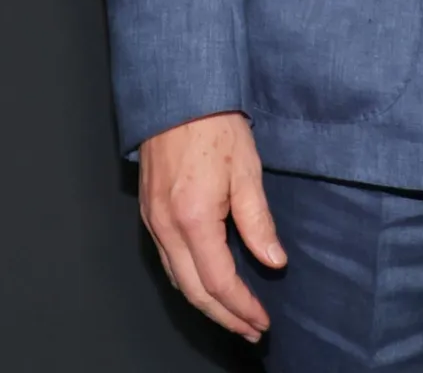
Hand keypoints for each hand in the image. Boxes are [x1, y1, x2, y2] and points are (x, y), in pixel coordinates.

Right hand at [139, 110, 285, 342]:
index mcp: (193, 219)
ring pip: (177, 279)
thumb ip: (258, 221)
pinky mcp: (148, 212)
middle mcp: (166, 228)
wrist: (178, 92)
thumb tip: (273, 261)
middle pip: (194, 291)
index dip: (242, 307)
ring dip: (206, 303)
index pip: (218, 282)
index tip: (262, 321)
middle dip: (224, 316)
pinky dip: (189, 280)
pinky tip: (207, 282)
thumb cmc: (215, 124)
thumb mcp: (247, 169)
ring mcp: (152, 221)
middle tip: (250, 330)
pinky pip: (167, 260)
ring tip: (233, 314)